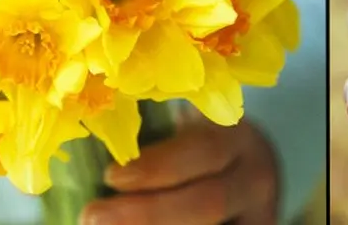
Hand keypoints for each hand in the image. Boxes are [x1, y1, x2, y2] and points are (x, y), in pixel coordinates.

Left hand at [80, 114, 277, 224]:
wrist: (250, 173)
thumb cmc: (201, 148)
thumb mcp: (189, 131)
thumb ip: (154, 136)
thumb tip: (88, 154)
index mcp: (238, 137)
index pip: (205, 150)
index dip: (158, 166)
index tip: (110, 175)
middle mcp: (256, 179)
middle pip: (209, 202)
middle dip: (147, 214)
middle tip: (91, 216)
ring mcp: (259, 216)